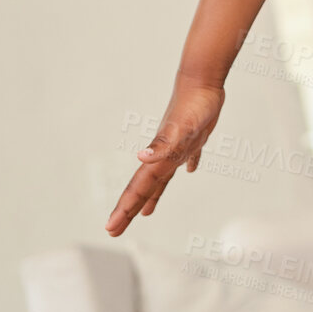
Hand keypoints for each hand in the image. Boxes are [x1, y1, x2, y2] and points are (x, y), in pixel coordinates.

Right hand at [106, 75, 224, 235]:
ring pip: (161, 177)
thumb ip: (162, 145)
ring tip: (145, 212)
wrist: (202, 81)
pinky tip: (189, 170)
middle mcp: (164, 154)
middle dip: (129, 210)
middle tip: (114, 230)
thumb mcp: (181, 129)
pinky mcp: (193, 137)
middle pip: (143, 188)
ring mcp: (177, 146)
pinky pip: (186, 157)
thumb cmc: (192, 105)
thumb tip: (141, 158)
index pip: (138, 189)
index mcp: (159, 157)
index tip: (110, 228)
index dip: (124, 209)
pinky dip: (186, 166)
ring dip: (152, 195)